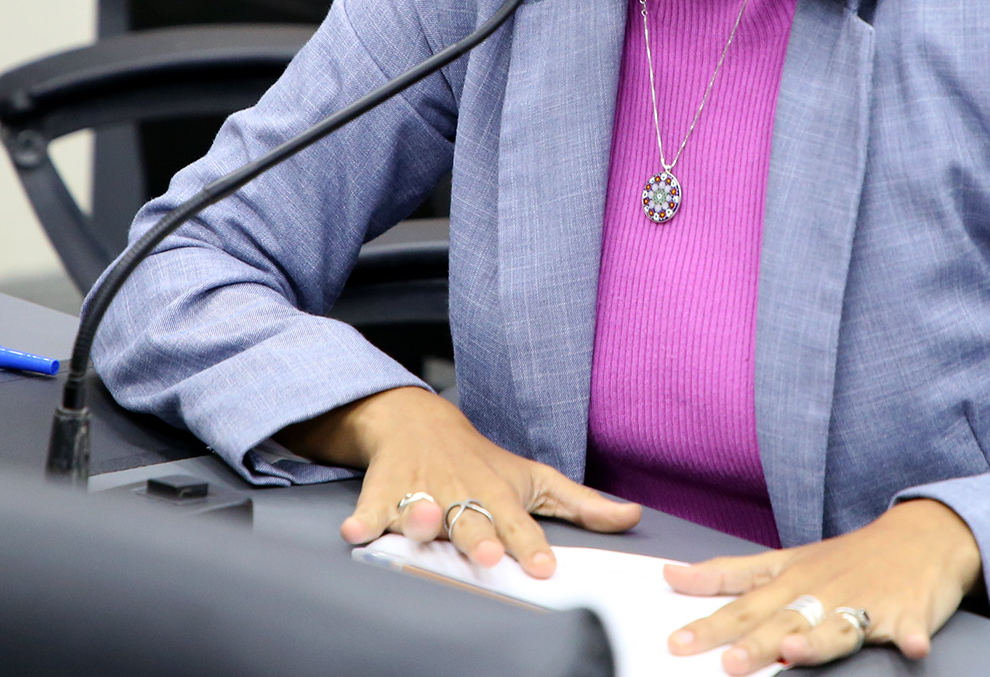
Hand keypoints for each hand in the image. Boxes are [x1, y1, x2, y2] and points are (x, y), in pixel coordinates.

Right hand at [281, 387, 640, 578]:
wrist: (418, 420)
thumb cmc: (482, 462)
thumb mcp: (533, 478)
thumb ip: (580, 504)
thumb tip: (633, 516)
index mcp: (497, 494)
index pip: (518, 524)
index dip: (530, 546)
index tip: (544, 569)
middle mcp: (460, 493)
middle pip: (469, 520)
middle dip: (478, 538)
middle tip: (487, 557)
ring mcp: (421, 491)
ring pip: (421, 510)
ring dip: (422, 520)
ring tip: (425, 525)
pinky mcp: (384, 490)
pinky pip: (372, 506)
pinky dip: (363, 518)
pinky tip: (356, 531)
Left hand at [664, 499, 981, 671]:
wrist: (921, 535)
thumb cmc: (846, 557)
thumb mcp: (785, 560)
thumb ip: (730, 573)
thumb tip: (673, 575)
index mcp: (792, 580)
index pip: (744, 604)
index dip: (711, 624)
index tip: (678, 642)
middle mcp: (823, 592)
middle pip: (784, 621)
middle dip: (756, 642)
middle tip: (729, 663)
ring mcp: (865, 602)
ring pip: (837, 627)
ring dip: (817, 642)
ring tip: (795, 651)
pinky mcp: (907, 613)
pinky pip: (909, 628)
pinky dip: (913, 637)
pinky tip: (914, 647)